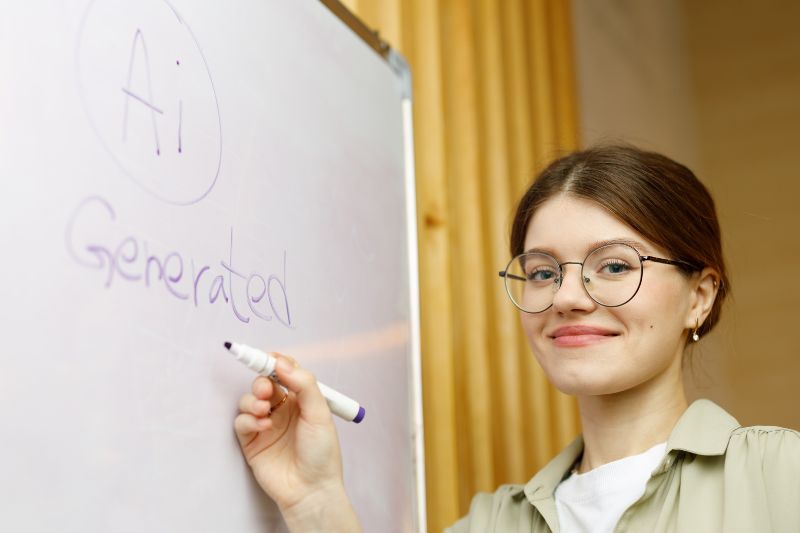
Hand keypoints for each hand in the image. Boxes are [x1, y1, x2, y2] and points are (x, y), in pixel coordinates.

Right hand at [234, 355, 360, 531]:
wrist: (311, 488)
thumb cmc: (321, 453)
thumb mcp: (319, 413)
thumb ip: (303, 384)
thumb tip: (282, 362)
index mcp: (301, 400)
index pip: (285, 372)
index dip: (275, 363)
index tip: (269, 358)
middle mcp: (282, 409)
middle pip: (264, 383)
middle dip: (261, 381)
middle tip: (266, 389)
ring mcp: (266, 424)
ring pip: (249, 400)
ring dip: (253, 400)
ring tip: (264, 410)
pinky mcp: (251, 441)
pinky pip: (241, 421)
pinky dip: (248, 419)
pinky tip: (263, 426)